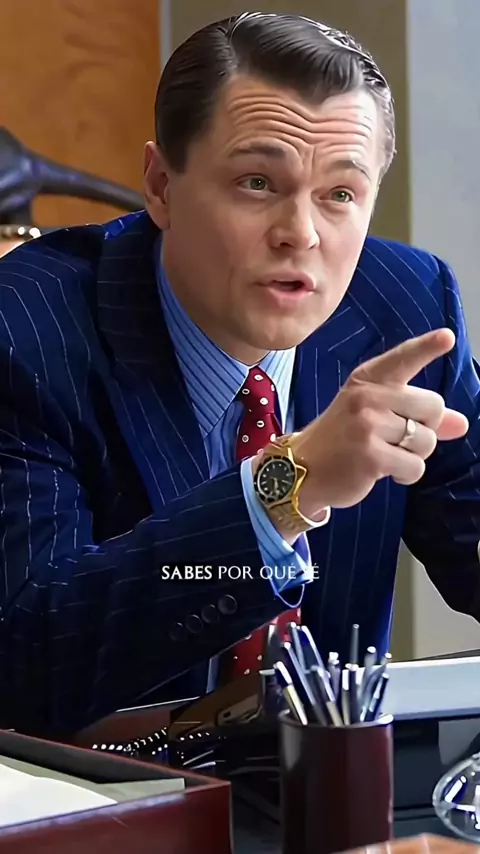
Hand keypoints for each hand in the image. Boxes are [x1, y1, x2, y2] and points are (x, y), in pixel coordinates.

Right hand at [287, 328, 468, 521]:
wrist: (301, 469)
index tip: (447, 337)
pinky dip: (405, 475)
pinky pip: (415, 467)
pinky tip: (383, 471)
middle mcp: (367, 397)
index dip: (427, 347)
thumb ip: (418, 416)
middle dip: (425, 429)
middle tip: (396, 438)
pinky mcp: (371, 455)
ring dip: (413, 455)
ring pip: (427, 441)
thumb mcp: (376, 417)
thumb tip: (461, 424)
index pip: (403, 359)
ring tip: (385, 455)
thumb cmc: (343, 439)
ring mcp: (368, 425)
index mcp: (367, 381)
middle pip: (433, 407)